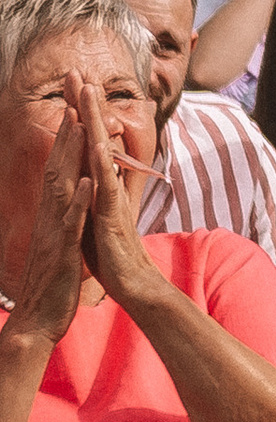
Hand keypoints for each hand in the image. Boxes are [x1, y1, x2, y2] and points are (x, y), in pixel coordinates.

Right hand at [8, 107, 94, 344]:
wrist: (38, 321)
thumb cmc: (52, 283)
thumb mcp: (59, 244)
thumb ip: (63, 220)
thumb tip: (70, 199)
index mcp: (52, 215)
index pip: (59, 170)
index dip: (67, 141)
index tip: (76, 109)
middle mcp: (50, 217)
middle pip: (58, 168)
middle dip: (67, 134)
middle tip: (75, 100)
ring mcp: (55, 233)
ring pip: (63, 188)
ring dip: (72, 158)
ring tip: (81, 127)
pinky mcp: (63, 252)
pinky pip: (72, 224)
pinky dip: (81, 202)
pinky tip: (90, 183)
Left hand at [76, 84, 159, 315]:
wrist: (131, 282)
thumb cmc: (110, 253)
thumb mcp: (94, 214)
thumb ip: (93, 190)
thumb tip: (90, 170)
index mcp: (97, 184)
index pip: (86, 140)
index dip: (79, 113)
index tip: (73, 85)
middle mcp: (105, 184)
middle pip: (94, 137)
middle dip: (85, 105)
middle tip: (79, 73)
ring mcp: (110, 197)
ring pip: (101, 153)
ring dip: (94, 123)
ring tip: (88, 95)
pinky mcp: (112, 216)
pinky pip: (106, 187)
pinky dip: (101, 166)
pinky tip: (97, 146)